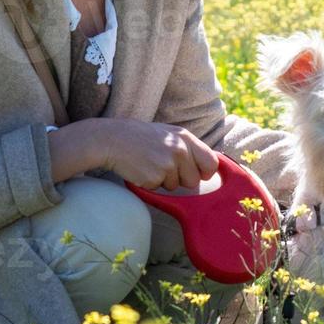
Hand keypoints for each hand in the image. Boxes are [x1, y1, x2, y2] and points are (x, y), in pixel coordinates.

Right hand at [93, 119, 218, 191]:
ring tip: (149, 164)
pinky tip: (141, 169)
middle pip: (194, 181)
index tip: (199, 174)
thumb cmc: (140, 137)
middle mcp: (180, 151)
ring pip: (174, 186)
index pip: (211, 162)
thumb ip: (187, 147)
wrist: (112, 139)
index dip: (205, 172)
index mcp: (185, 138)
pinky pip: (158, 189)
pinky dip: (150, 183)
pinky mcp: (154, 177)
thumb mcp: (168, 134)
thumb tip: (206, 164)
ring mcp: (167, 165)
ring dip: (163, 181)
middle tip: (164, 168)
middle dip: (181, 180)